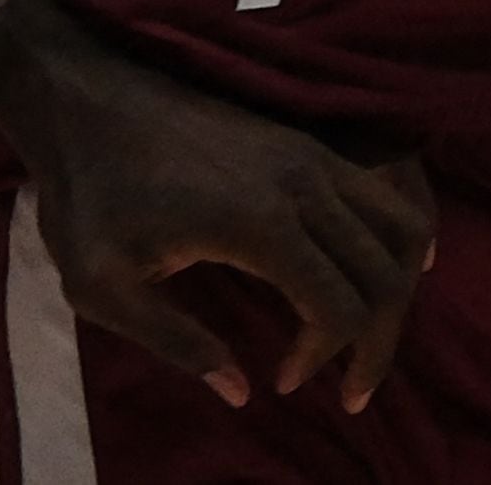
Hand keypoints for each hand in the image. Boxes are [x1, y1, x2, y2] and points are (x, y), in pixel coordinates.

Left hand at [3, 21, 438, 409]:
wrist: (84, 97)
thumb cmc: (87, 194)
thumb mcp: (102, 287)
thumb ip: (177, 344)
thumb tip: (241, 391)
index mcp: (261, 223)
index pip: (340, 308)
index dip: (325, 358)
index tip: (282, 381)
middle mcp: (304, 183)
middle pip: (385, 272)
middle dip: (378, 342)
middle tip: (350, 392)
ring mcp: (311, 153)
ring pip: (402, 224)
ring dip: (399, 288)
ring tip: (373, 335)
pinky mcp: (306, 140)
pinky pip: (388, 187)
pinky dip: (406, 233)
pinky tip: (400, 265)